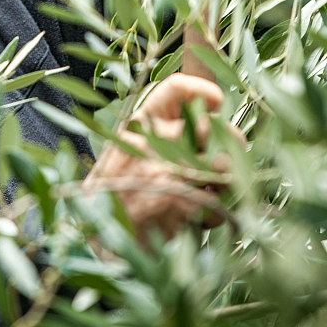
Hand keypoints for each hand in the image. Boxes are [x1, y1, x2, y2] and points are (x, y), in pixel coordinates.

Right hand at [83, 73, 243, 245]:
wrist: (95, 238)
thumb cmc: (119, 194)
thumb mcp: (130, 152)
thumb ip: (163, 133)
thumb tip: (212, 118)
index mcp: (139, 123)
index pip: (176, 88)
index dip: (204, 91)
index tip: (216, 103)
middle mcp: (150, 139)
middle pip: (215, 127)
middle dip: (231, 148)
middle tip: (225, 167)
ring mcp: (162, 167)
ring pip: (223, 164)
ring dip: (224, 185)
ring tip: (208, 196)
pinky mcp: (174, 198)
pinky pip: (215, 202)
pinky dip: (211, 216)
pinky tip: (193, 221)